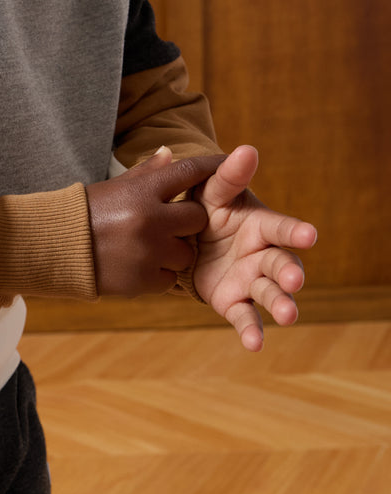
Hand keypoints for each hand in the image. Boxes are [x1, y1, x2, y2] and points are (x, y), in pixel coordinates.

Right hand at [86, 152, 224, 295]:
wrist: (54, 247)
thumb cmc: (87, 212)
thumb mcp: (115, 187)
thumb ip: (146, 173)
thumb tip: (170, 153)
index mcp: (142, 190)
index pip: (189, 171)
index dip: (212, 167)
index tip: (227, 166)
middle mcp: (150, 219)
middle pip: (197, 218)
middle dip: (188, 221)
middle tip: (169, 223)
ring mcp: (148, 251)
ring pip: (186, 253)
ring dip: (173, 251)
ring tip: (146, 248)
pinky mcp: (143, 280)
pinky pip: (169, 278)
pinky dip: (158, 274)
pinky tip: (137, 265)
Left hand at [191, 144, 317, 351]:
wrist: (182, 236)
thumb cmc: (205, 208)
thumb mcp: (212, 191)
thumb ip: (229, 176)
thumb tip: (247, 149)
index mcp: (261, 225)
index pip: (282, 228)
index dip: (296, 231)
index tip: (311, 234)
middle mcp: (263, 255)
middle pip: (283, 265)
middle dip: (290, 273)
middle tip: (294, 280)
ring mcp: (251, 280)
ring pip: (271, 294)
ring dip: (282, 304)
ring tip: (288, 317)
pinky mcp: (234, 301)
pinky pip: (246, 318)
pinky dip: (252, 332)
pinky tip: (255, 345)